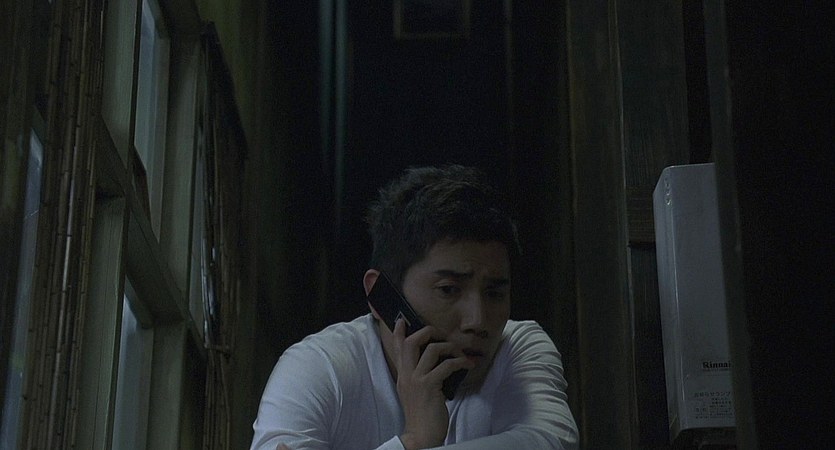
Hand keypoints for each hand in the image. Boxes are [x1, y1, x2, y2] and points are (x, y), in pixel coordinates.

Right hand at [392, 319, 473, 449]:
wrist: (421, 436)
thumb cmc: (422, 415)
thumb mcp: (414, 393)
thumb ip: (418, 377)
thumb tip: (435, 363)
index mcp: (403, 375)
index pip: (397, 349)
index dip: (398, 332)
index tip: (402, 320)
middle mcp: (407, 375)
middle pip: (411, 342)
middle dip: (428, 332)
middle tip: (442, 334)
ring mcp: (417, 380)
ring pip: (432, 350)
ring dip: (450, 347)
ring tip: (461, 354)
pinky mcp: (429, 386)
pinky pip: (447, 365)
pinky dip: (460, 362)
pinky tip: (468, 365)